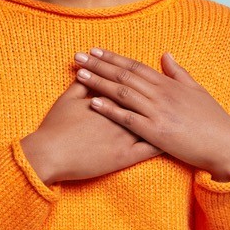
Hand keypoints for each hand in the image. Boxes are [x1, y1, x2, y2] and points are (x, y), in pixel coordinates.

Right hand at [20, 78, 165, 184]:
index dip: (142, 81)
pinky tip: (173, 141)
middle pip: (146, 102)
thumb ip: (81, 85)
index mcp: (109, 100)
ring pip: (152, 124)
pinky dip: (163, 145)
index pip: (131, 86)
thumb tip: (87, 71)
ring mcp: (124, 137)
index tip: (154, 77)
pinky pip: (149, 151)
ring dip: (166, 119)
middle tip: (173, 94)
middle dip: (161, 98)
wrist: (49, 154)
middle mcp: (120, 116)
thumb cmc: (56, 127)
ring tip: (179, 113)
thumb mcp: (67, 100)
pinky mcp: (125, 157)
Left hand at [73, 47, 229, 179]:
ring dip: (99, 81)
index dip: (114, 58)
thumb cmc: (213, 120)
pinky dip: (110, 109)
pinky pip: (128, 118)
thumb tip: (165, 55)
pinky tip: (93, 103)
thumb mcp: (197, 90)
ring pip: (123, 92)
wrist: (226, 145)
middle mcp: (161, 94)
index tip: (95, 50)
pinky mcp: (156, 132)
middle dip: (99, 64)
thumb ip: (178, 72)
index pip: (135, 66)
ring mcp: (158, 112)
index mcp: (168, 84)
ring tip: (80, 73)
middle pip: (124, 75)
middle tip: (78, 56)